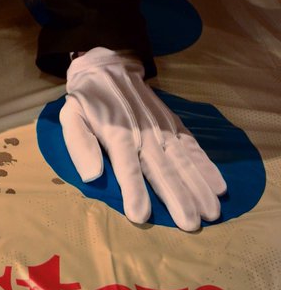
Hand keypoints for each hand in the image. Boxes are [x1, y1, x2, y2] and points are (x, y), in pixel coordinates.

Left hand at [60, 47, 226, 230]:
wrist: (109, 65)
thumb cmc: (87, 101)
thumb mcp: (70, 117)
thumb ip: (79, 144)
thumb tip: (91, 176)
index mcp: (116, 134)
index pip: (126, 167)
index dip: (134, 190)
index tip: (141, 216)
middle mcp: (143, 133)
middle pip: (162, 168)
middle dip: (177, 197)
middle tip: (191, 224)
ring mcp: (162, 128)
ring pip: (183, 160)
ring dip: (199, 187)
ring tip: (211, 212)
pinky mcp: (174, 124)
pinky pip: (193, 147)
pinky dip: (207, 166)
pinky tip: (219, 186)